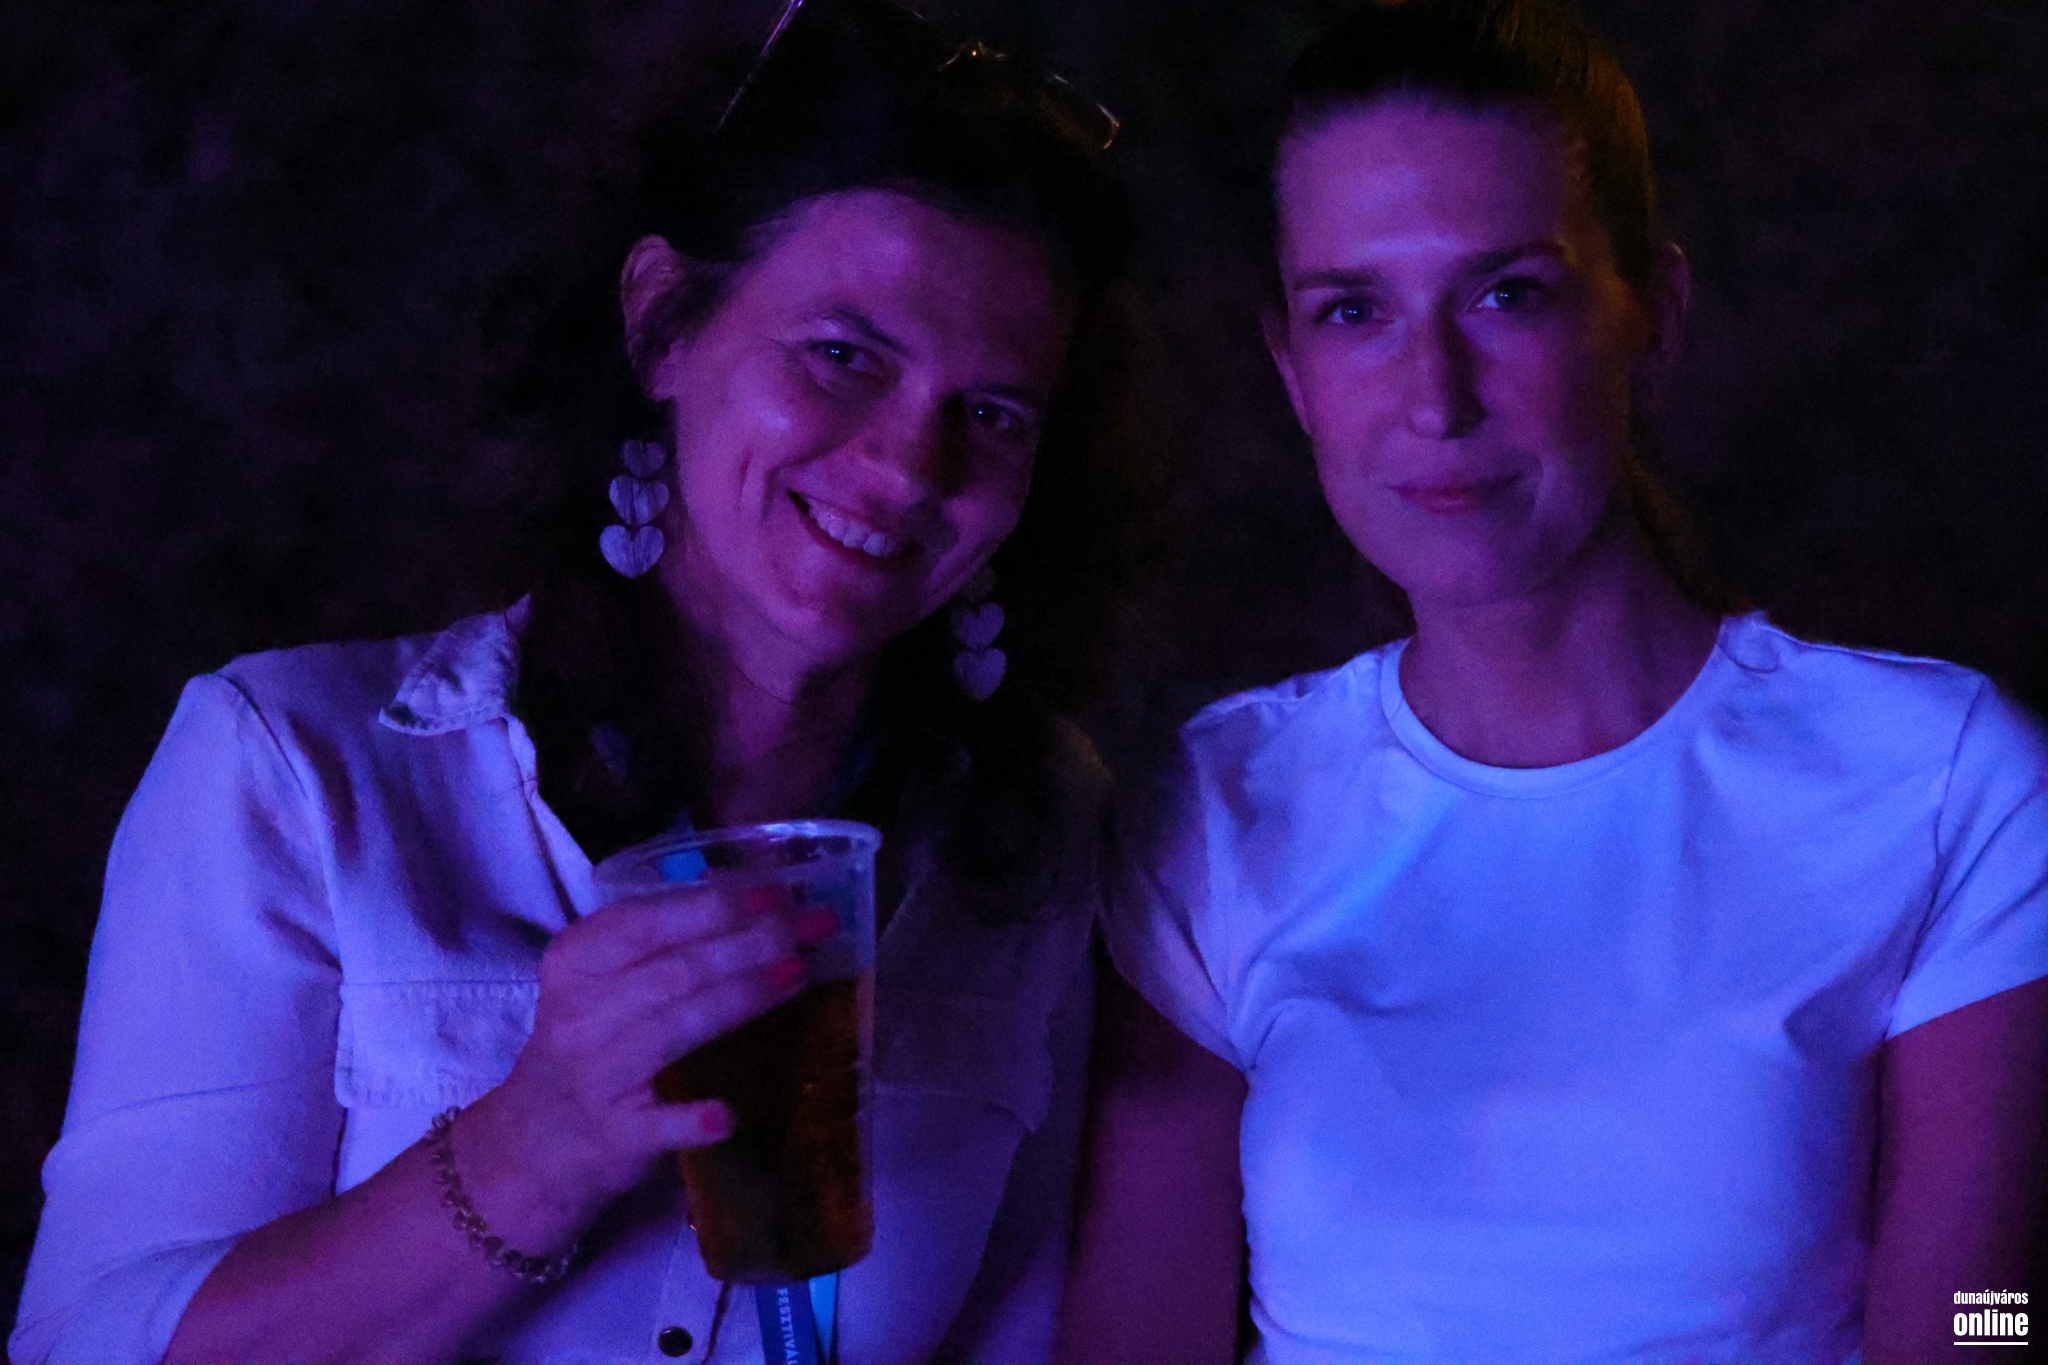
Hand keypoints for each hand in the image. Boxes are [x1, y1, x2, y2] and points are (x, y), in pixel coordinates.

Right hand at [471, 884, 839, 1212]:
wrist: (535, 1141)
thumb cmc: (588, 1041)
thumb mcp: (601, 979)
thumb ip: (659, 938)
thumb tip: (743, 892)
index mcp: (576, 961)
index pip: (648, 922)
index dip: (717, 906)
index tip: (779, 895)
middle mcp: (580, 1013)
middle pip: (675, 971)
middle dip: (751, 944)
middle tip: (814, 926)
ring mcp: (596, 1076)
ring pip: (675, 1029)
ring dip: (742, 999)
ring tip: (800, 974)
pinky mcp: (615, 1136)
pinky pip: (658, 1125)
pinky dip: (692, 1119)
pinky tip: (728, 1114)